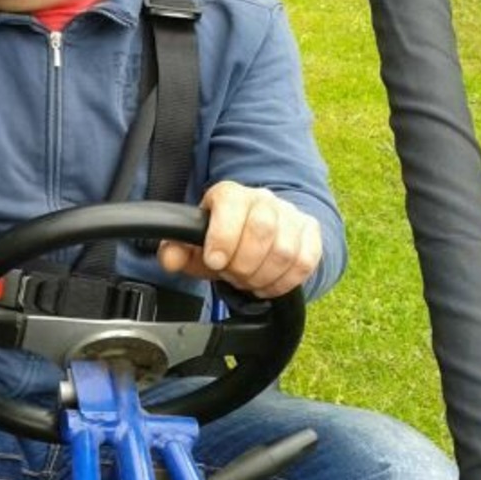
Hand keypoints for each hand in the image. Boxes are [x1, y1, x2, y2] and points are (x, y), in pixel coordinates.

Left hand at [158, 180, 321, 298]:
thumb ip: (176, 251)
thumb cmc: (221, 241)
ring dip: (263, 276)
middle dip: (244, 264)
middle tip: (232, 275)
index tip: (215, 262)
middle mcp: (262, 198)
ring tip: (248, 281)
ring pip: (284, 250)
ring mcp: (290, 214)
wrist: (257, 236)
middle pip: (262, 229)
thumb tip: (170, 260)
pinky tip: (268, 285)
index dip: (223, 236)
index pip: (231, 204)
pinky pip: (305, 261)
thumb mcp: (193, 246)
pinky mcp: (310, 232)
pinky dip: (284, 282)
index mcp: (229, 194)